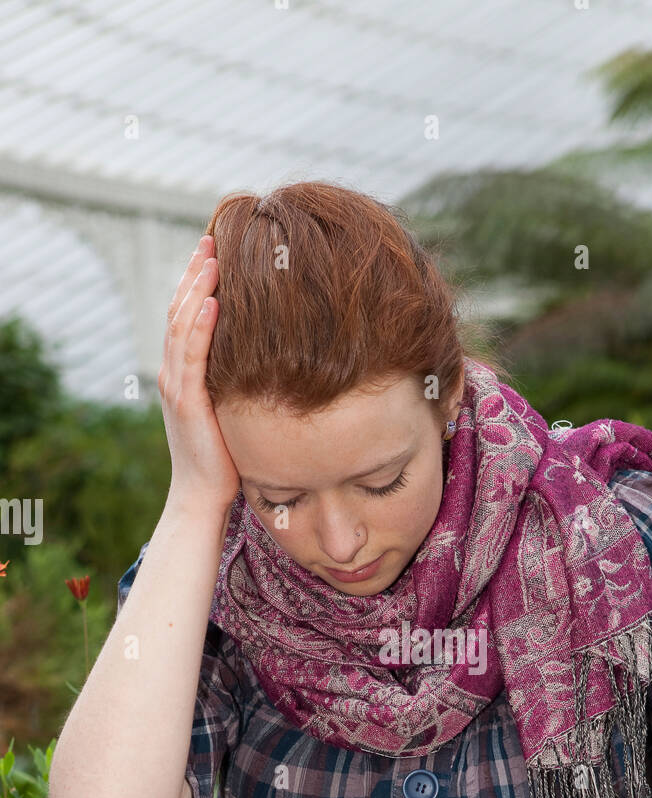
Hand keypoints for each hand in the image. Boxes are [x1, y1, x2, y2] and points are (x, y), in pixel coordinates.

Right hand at [159, 234, 241, 514]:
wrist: (202, 496)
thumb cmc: (224, 458)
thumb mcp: (231, 409)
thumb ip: (238, 381)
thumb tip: (270, 358)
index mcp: (182, 373)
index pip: (186, 317)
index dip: (196, 282)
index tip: (213, 251)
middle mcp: (173, 374)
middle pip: (180, 311)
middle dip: (195, 273)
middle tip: (211, 238)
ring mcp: (177, 386)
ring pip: (182, 325)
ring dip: (197, 288)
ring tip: (212, 258)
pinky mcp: (187, 403)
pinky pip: (193, 357)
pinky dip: (202, 326)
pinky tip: (215, 301)